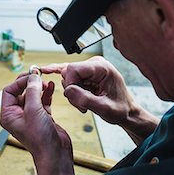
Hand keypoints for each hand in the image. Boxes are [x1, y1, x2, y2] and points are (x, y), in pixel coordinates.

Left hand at [0, 74, 74, 174]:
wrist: (55, 154)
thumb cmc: (40, 139)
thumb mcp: (33, 111)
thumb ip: (33, 91)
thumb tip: (32, 76)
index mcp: (8, 115)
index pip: (9, 91)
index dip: (19, 82)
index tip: (31, 76)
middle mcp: (17, 115)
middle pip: (20, 91)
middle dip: (30, 83)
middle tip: (38, 75)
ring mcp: (30, 116)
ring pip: (32, 95)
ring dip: (39, 87)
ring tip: (46, 81)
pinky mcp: (42, 117)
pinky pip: (42, 100)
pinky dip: (46, 93)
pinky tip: (51, 87)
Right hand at [42, 56, 158, 143]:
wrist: (126, 111)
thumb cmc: (120, 109)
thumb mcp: (104, 108)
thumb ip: (85, 99)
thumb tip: (68, 90)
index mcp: (102, 67)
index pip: (73, 69)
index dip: (70, 85)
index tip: (76, 98)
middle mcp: (95, 63)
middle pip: (68, 73)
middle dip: (71, 90)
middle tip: (82, 104)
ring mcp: (89, 67)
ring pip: (67, 77)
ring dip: (72, 93)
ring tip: (85, 102)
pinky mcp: (85, 72)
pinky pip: (68, 71)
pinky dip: (58, 72)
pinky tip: (47, 69)